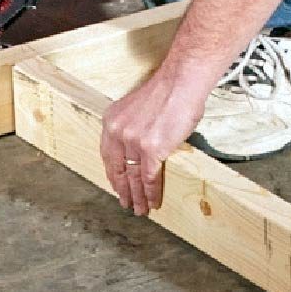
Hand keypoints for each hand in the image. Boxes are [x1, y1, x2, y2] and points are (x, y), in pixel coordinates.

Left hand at [99, 59, 212, 215]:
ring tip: (140, 209)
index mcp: (112, 121)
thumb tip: (146, 147)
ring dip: (137, 196)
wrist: (182, 81)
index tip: (118, 185)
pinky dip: (151, 192)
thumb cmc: (170, 90)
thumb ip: (136, 129)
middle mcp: (118, 132)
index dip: (113, 174)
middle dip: (122, 190)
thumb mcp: (138, 109)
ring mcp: (133, 142)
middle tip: (126, 203)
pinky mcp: (152, 150)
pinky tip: (153, 201)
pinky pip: (150, 177)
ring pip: (133, 177)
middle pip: (117, 169)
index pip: (108, 155)